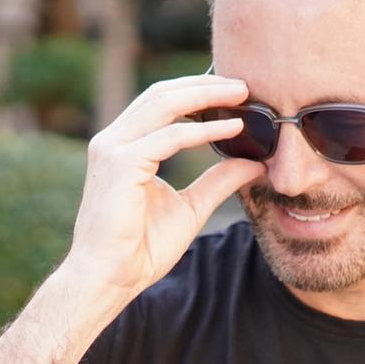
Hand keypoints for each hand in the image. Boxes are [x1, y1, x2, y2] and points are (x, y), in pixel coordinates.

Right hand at [65, 74, 263, 296]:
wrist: (110, 278)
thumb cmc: (141, 248)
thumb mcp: (191, 207)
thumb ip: (218, 181)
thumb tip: (254, 162)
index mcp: (124, 146)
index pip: (162, 103)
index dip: (198, 91)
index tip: (235, 92)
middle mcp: (113, 140)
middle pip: (162, 94)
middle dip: (205, 85)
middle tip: (244, 84)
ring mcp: (112, 149)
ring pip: (163, 104)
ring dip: (205, 96)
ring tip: (242, 95)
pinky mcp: (120, 164)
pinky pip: (168, 137)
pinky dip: (203, 130)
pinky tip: (232, 129)